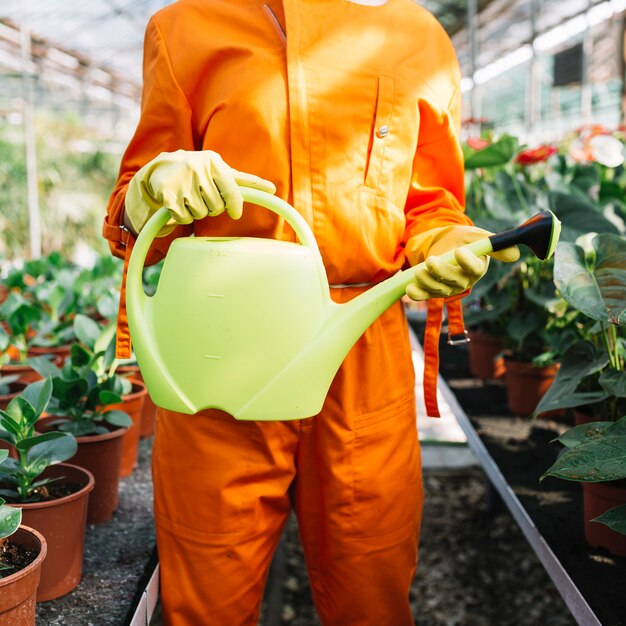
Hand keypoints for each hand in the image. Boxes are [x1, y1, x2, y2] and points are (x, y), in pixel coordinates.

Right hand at [124, 150, 275, 233]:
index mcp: (214, 162)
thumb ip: (243, 180)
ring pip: (201, 213)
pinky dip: (182, 217)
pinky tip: (177, 204)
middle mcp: (197, 168)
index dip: (235, 206)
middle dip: (211, 207)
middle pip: (216, 207)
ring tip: (188, 198)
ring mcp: (182, 180)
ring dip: (196, 212)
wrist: (159, 169)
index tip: (235, 213)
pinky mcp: (167, 194)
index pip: (232, 191)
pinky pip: (184, 218)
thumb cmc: (197, 172)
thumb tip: (271, 188)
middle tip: (202, 197)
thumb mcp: (218, 170)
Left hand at [405, 226, 519, 300]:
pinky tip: (409, 290)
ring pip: (439, 289)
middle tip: (430, 260)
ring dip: (427, 282)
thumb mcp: (476, 236)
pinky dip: (417, 294)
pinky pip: (425, 295)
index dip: (468, 262)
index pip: (475, 268)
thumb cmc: (463, 239)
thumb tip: (515, 253)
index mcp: (477, 267)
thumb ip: (492, 243)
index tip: (459, 252)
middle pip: (454, 280)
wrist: (444, 243)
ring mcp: (448, 287)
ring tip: (417, 272)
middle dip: (441, 272)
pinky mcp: (433, 291)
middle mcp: (464, 281)